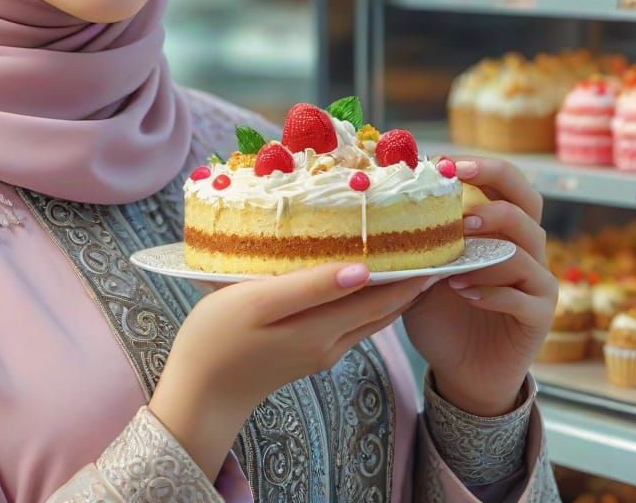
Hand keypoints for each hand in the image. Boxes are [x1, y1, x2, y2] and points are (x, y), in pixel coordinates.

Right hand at [150, 262, 433, 481]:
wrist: (199, 392)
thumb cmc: (218, 338)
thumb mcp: (259, 303)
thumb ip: (311, 286)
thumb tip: (365, 270)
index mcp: (322, 330)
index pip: (383, 299)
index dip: (412, 273)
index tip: (436, 243)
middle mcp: (330, 344)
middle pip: (383, 310)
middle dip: (410, 281)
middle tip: (432, 246)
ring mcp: (319, 350)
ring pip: (369, 317)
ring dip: (392, 291)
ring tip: (408, 258)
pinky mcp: (305, 350)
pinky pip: (349, 320)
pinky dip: (366, 299)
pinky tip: (361, 279)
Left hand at [403, 156, 557, 415]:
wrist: (460, 368)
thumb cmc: (438, 310)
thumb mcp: (419, 269)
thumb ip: (414, 240)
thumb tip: (377, 200)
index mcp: (497, 229)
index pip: (504, 184)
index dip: (483, 168)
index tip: (447, 163)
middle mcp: (523, 248)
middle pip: (529, 202)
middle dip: (497, 186)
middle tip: (461, 188)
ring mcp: (537, 282)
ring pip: (527, 248)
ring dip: (487, 247)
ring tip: (453, 258)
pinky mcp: (540, 316)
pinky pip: (525, 296)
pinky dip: (493, 290)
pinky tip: (463, 292)